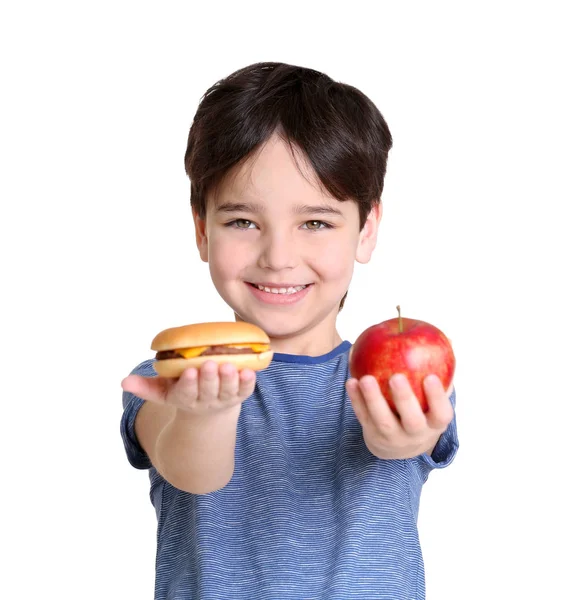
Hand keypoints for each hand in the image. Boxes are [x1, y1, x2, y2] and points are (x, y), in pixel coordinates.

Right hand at [121, 361, 256, 417]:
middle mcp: (205, 401)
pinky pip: (245, 390)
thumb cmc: (182, 391)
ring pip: (228, 391)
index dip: (188, 383)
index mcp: (185, 399)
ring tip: (230, 365)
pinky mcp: (240, 395)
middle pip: (208, 390)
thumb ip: (145, 387)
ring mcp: (224, 399)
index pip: (186, 392)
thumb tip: (124, 382)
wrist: (208, 410)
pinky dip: (248, 382)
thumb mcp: (163, 391)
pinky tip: (250, 370)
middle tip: (209, 363)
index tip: (189, 371)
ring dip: (230, 379)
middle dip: (208, 378)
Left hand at [346, 373, 453, 459]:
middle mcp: (415, 434)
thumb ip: (442, 371)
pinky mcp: (372, 434)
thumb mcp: (436, 397)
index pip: (441, 413)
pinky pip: (363, 417)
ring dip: (373, 399)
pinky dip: (356, 400)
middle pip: (412, 421)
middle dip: (404, 399)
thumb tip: (449, 340)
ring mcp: (393, 437)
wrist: (400, 445)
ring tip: (366, 379)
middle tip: (396, 377)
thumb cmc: (422, 409)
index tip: (430, 377)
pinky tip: (352, 382)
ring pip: (383, 421)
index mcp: (435, 422)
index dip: (437, 397)